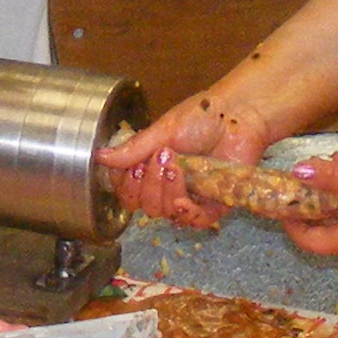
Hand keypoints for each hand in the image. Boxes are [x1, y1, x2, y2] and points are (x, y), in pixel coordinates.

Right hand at [98, 91, 282, 227]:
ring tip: (178, 165)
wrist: (239, 116)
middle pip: (143, 206)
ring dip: (167, 191)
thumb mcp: (162, 130)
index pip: (126, 192)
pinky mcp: (213, 205)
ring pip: (165, 213)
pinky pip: (194, 221)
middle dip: (149, 185)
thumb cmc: (202, 117)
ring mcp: (190, 196)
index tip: (136, 167)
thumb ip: (133, 149)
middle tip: (163, 158)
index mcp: (151, 167)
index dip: (127, 185)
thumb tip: (99, 157)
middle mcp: (168, 185)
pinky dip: (186, 212)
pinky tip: (185, 198)